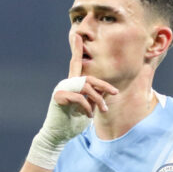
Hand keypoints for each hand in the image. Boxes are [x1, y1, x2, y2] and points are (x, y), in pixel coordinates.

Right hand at [26, 35, 117, 168]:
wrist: (58, 136)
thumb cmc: (72, 123)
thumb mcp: (89, 108)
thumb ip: (96, 97)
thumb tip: (107, 90)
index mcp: (72, 84)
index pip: (75, 63)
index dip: (76, 49)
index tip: (78, 36)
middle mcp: (66, 83)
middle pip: (88, 78)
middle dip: (103, 85)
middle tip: (115, 93)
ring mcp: (61, 89)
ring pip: (86, 86)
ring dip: (97, 99)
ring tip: (102, 110)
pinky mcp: (58, 97)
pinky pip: (79, 97)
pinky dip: (87, 107)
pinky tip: (87, 116)